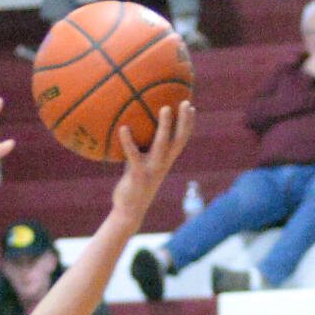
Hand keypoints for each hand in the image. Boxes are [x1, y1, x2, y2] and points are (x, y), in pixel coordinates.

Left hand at [111, 101, 195, 227]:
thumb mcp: (139, 166)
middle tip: (185, 102)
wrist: (129, 212)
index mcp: (165, 162)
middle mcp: (163, 164)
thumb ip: (140, 150)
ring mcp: (152, 169)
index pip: (181, 141)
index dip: (188, 125)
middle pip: (178, 139)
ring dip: (165, 126)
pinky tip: (124, 128)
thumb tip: (132, 130)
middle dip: (184, 121)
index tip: (191, 107)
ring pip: (162, 144)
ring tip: (165, 108)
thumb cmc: (133, 186)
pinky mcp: (138, 174)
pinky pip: (133, 154)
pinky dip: (128, 141)